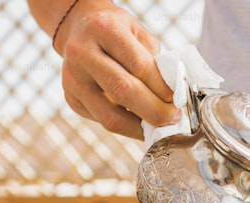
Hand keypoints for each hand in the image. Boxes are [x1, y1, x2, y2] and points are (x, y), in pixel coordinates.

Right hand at [54, 0, 179, 138]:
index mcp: (103, 28)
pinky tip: (140, 123)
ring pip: (110, 116)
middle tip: (173, 118)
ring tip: (159, 127)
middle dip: (154, 111)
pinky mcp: (71, 99)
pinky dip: (127, 127)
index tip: (178, 100)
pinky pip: (103, 121)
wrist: (80, 29)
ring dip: (140, 127)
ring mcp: (72, 79)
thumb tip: (173, 99)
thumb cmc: (118, 33)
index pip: (138, 66)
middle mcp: (82, 52)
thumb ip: (155, 62)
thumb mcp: (139, 34)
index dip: (161, 88)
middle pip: (123, 91)